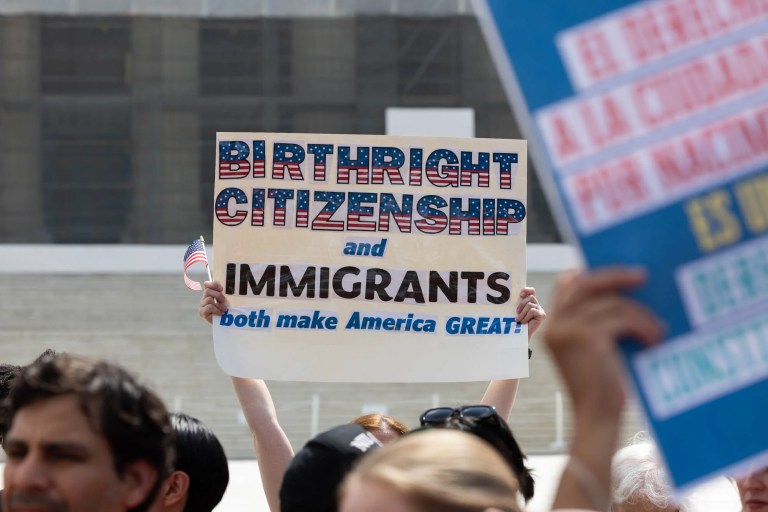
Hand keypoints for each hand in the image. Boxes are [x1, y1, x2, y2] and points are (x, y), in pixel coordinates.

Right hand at [198, 281, 228, 324]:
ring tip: (223, 310)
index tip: (221, 289)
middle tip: (224, 302)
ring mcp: (201, 306)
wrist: (226, 322)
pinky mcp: (202, 312)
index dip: (214, 285)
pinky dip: (217, 310)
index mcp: (208, 294)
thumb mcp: (223, 299)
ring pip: (209, 299)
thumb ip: (218, 291)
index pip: (207, 284)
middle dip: (218, 296)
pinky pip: (209, 307)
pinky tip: (220, 313)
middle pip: (208, 291)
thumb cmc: (225, 309)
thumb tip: (215, 286)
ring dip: (219, 305)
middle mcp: (203, 299)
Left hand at [516, 286, 545, 337]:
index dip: (527, 290)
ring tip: (519, 320)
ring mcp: (540, 310)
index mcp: (531, 302)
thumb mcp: (517, 311)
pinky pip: (532, 311)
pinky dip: (526, 316)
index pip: (532, 291)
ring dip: (522, 313)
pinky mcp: (542, 315)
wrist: (521, 335)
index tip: (520, 294)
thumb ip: (517, 303)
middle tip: (516, 312)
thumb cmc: (517, 323)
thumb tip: (513, 295)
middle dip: (521, 304)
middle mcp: (537, 305)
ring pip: (530, 305)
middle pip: (531, 297)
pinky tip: (524, 322)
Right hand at [542, 268, 663, 418]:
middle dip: (615, 277)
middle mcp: (554, 325)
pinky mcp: (587, 339)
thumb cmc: (601, 387)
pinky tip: (654, 339)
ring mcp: (568, 330)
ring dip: (640, 314)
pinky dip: (642, 326)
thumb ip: (597, 322)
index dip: (591, 274)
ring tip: (658, 330)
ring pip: (611, 303)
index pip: (566, 285)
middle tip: (642, 276)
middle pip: (586, 284)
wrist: (596, 418)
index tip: (618, 273)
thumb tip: (625, 292)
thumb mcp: (593, 348)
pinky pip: (621, 319)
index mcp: (552, 326)